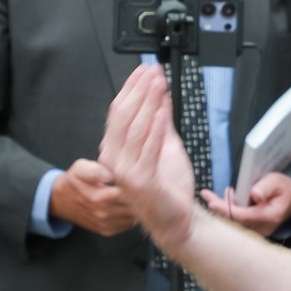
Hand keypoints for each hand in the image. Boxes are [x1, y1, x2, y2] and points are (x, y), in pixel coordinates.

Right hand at [50, 158, 137, 236]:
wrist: (61, 201)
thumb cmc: (74, 181)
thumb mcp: (80, 169)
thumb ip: (94, 170)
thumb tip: (109, 174)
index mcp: (98, 197)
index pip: (128, 194)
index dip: (135, 185)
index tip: (136, 178)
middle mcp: (103, 213)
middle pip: (133, 206)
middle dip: (138, 196)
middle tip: (137, 186)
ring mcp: (105, 224)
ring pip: (133, 216)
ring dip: (135, 207)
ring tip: (132, 195)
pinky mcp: (107, 230)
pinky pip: (128, 225)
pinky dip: (130, 216)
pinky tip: (125, 206)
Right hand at [99, 64, 198, 246]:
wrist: (176, 219)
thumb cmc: (168, 187)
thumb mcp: (164, 147)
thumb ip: (160, 123)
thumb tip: (160, 96)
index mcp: (116, 150)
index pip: (118, 112)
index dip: (131, 89)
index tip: (144, 70)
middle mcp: (114, 159)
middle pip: (123, 116)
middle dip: (139, 90)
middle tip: (152, 71)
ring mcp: (125, 171)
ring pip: (135, 128)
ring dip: (148, 102)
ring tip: (159, 83)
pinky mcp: (140, 180)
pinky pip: (148, 147)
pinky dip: (155, 125)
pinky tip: (162, 109)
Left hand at [200, 172, 290, 237]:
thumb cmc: (283, 188)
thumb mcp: (276, 181)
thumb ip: (266, 187)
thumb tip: (255, 195)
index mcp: (270, 216)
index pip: (244, 216)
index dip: (227, 209)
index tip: (212, 203)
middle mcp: (263, 228)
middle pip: (235, 221)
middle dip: (219, 209)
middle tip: (207, 195)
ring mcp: (257, 231)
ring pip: (233, 223)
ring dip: (222, 209)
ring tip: (213, 194)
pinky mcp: (252, 231)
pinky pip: (235, 223)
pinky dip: (226, 212)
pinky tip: (219, 201)